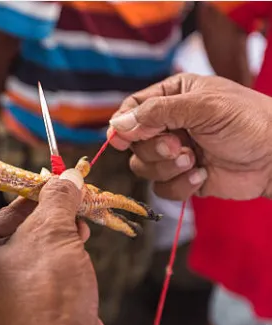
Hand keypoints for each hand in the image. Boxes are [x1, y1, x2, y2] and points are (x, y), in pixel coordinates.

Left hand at [0, 170, 108, 324]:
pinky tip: (79, 247)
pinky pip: (41, 274)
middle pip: (21, 232)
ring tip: (82, 225)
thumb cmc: (46, 288)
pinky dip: (60, 259)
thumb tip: (68, 174)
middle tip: (76, 201)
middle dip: (53, 217)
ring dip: (61, 236)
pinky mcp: (25, 311)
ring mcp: (1, 298)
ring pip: (35, 253)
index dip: (38, 194)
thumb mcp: (52, 231)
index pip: (6, 211)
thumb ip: (58, 198)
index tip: (61, 181)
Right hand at [107, 73, 271, 200]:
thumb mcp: (202, 107)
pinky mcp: (183, 177)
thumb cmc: (248, 122)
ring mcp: (175, 153)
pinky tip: (203, 175)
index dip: (123, 125)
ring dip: (167, 168)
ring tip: (194, 161)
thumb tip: (116, 125)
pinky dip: (180, 186)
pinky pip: (162, 188)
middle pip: (134, 142)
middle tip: (180, 147)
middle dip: (154, 149)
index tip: (120, 140)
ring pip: (143, 167)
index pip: (132, 109)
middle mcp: (170, 124)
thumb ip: (157, 113)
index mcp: (173, 97)